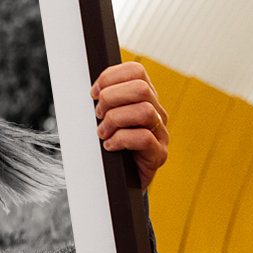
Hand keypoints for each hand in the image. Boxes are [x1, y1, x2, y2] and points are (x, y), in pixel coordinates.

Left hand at [91, 61, 168, 189]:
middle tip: (97, 115)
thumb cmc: (110, 146)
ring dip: (115, 120)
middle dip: (111, 98)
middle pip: (141, 88)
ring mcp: (161, 133)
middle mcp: (156, 112)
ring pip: (144, 111)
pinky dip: (120, 140)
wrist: (120, 181)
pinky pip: (144, 138)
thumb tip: (91, 91)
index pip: (135, 71)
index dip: (110, 77)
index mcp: (144, 98)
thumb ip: (102, 102)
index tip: (93, 93)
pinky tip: (110, 146)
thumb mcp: (104, 118)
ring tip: (102, 133)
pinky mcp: (159, 154)